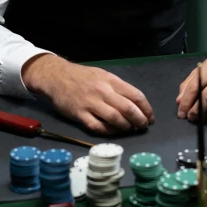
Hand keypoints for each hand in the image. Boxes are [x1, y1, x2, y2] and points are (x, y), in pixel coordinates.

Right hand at [22, 54, 154, 134]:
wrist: (57, 77)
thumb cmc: (83, 76)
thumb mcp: (103, 75)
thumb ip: (118, 88)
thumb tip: (135, 104)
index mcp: (111, 80)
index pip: (135, 95)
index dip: (146, 108)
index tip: (150, 117)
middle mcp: (102, 91)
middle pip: (128, 108)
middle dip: (139, 120)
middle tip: (143, 126)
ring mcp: (90, 103)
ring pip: (115, 119)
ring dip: (126, 127)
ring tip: (130, 129)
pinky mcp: (79, 115)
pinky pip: (98, 127)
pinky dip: (109, 131)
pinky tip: (114, 131)